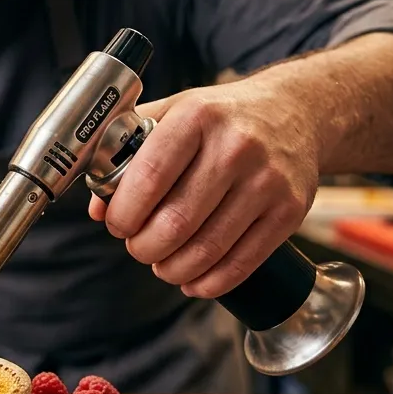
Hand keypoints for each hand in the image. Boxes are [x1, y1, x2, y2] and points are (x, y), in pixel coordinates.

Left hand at [87, 78, 320, 298]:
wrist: (294, 110)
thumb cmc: (220, 117)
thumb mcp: (171, 114)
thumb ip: (127, 152)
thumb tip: (98, 208)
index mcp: (197, 116)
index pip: (149, 177)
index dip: (124, 213)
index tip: (117, 225)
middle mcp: (236, 146)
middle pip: (176, 222)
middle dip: (145, 248)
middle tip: (138, 247)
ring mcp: (267, 181)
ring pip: (207, 249)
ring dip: (173, 269)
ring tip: (163, 265)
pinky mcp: (290, 211)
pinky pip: (242, 263)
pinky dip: (210, 282)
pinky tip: (193, 279)